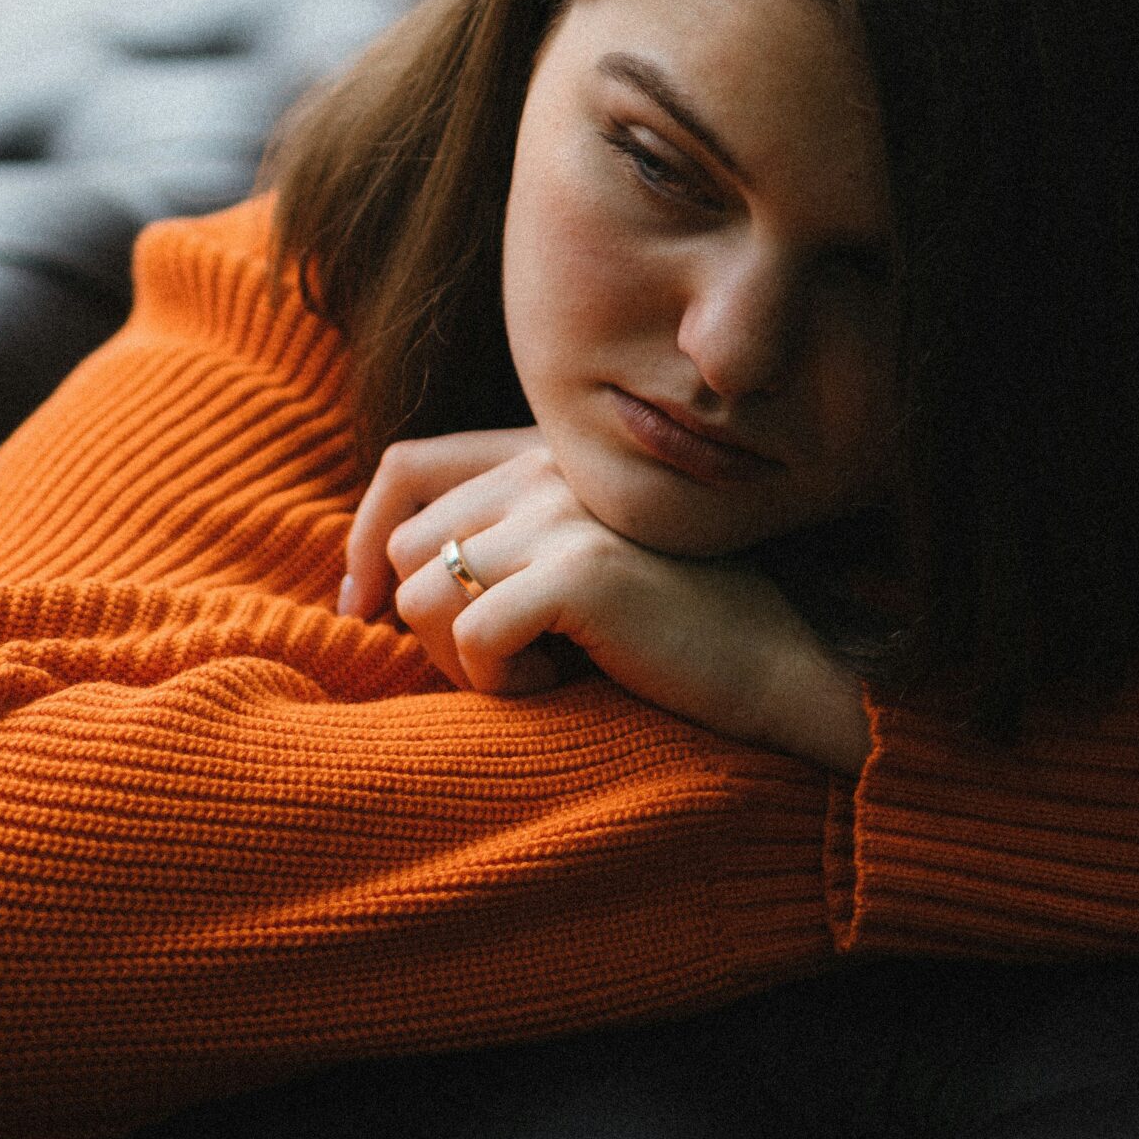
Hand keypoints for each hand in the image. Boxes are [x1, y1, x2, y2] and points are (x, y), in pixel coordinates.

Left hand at [340, 428, 871, 771]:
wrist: (778, 665)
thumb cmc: (667, 635)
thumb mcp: (571, 571)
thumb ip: (496, 548)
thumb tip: (376, 588)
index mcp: (541, 456)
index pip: (405, 467)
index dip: (362, 540)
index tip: (359, 609)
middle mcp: (546, 468)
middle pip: (405, 547)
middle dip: (430, 625)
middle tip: (501, 663)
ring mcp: (564, 514)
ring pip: (423, 594)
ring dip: (462, 659)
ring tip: (536, 670)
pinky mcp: (581, 571)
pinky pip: (472, 638)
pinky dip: (500, 681)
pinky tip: (560, 682)